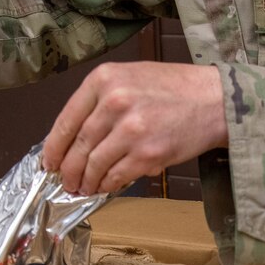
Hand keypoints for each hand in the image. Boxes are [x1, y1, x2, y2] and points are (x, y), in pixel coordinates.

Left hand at [42, 61, 227, 194]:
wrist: (215, 100)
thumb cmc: (174, 89)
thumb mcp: (130, 77)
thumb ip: (100, 101)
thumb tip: (74, 138)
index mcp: (104, 80)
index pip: (65, 121)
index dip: (54, 148)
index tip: (49, 162)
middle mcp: (114, 102)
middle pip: (78, 147)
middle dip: (68, 171)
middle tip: (67, 182)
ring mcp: (131, 130)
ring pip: (94, 166)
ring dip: (86, 182)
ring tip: (85, 188)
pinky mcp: (148, 154)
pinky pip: (116, 177)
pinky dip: (107, 186)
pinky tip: (106, 186)